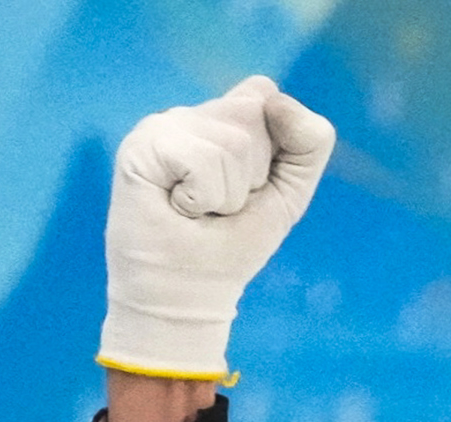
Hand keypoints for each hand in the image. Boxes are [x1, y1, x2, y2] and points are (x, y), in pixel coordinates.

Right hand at [99, 76, 335, 384]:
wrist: (186, 298)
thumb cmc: (230, 247)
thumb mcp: (289, 191)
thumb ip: (310, 140)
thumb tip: (273, 100)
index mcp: (221, 117)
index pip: (264, 95)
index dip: (270, 149)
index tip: (247, 189)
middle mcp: (190, 114)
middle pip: (253, 114)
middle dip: (249, 175)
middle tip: (217, 206)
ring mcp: (162, 125)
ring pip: (232, 141)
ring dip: (226, 193)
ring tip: (197, 212)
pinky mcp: (141, 145)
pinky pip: (202, 158)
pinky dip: (202, 197)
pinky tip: (179, 210)